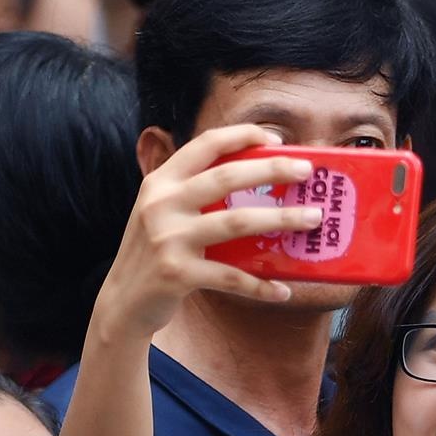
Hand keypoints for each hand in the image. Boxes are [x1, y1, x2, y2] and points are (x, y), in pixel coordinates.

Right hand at [92, 126, 324, 340]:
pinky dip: (261, 285)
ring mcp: (168, 238)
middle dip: (272, 170)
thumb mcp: (166, 211)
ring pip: (237, 222)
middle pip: (227, 177)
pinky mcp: (177, 273)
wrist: (123, 300)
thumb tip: (260, 179)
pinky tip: (284, 290)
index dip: (241, 135)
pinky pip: (232, 277)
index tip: (276, 138)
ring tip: (313, 219)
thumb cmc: (157, 250)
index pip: (204, 145)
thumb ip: (197, 193)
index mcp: (162, 182)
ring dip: (282, 220)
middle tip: (307, 171)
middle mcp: (162, 203)